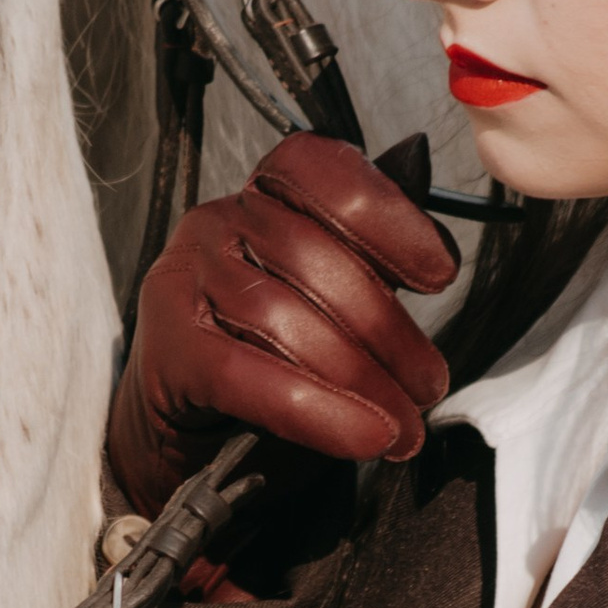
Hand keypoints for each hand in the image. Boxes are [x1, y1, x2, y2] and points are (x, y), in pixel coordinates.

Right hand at [106, 134, 458, 521]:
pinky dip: (316, 411)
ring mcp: (185, 280)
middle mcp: (217, 222)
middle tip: (428, 384)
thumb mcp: (328, 296)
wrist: (189, 431)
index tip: (439, 274)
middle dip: (386, 327)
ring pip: (283, 318)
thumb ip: (372, 251)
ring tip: (404, 425)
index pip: (322, 171)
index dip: (389, 214)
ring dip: (360, 379)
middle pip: (311, 256)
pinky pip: (247, 375)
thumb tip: (429, 199)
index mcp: (263, 196)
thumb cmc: (268, 356)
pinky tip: (362, 435)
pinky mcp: (169, 348)